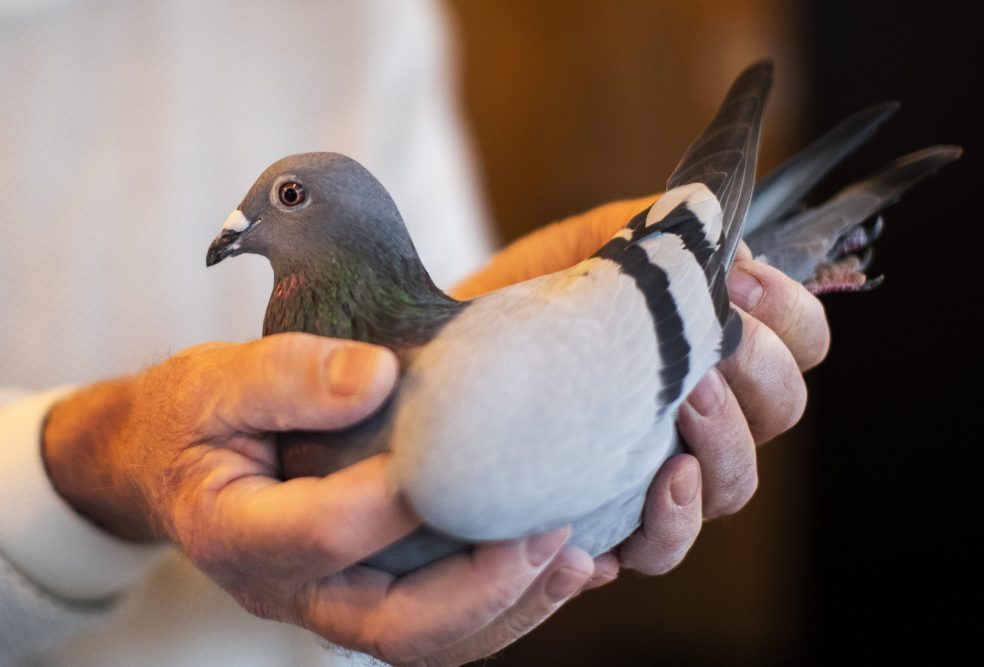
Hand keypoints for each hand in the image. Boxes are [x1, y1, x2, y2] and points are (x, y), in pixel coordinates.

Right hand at [43, 335, 594, 665]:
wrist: (171, 458)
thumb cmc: (196, 414)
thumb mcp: (220, 379)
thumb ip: (288, 376)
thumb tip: (379, 377)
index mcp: (236, 532)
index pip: (326, 532)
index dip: (398, 501)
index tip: (470, 454)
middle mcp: (284, 589)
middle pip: (393, 625)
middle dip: (482, 586)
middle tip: (550, 534)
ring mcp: (326, 603)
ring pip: (425, 641)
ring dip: (507, 608)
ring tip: (576, 561)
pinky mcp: (361, 594)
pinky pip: (435, 624)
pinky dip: (500, 605)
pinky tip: (554, 568)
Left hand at [455, 196, 829, 581]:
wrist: (441, 356)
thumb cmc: (518, 299)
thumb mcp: (583, 247)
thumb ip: (652, 237)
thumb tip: (725, 247)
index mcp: (707, 346)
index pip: (800, 341)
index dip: (790, 316)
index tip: (740, 286)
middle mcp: (698, 414)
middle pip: (782, 410)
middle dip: (759, 374)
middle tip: (706, 349)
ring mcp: (657, 471)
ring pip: (734, 485)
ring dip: (723, 444)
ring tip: (680, 404)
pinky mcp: (608, 519)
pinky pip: (662, 548)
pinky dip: (666, 525)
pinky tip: (650, 487)